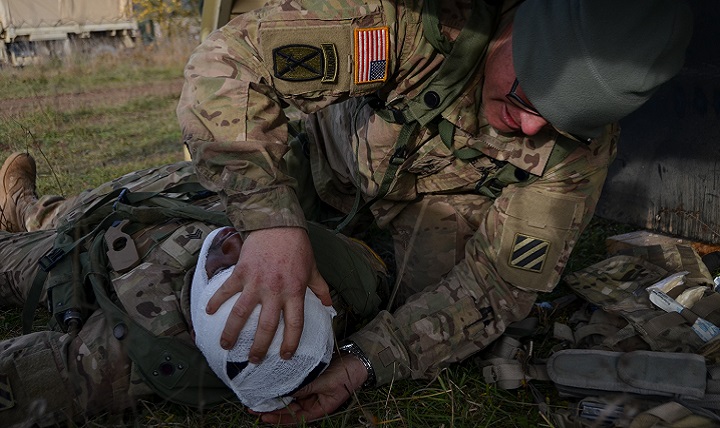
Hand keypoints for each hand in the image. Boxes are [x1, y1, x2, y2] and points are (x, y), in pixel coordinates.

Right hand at [205, 226, 331, 362]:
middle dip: (259, 347)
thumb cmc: (297, 246)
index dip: (290, 343)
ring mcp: (255, 282)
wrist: (278, 223)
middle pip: (265, 326)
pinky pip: (226, 291)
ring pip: (240, 314)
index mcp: (294, 292)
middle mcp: (274, 291)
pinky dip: (215, 301)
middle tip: (253, 359)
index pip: (294, 324)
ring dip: (232, 332)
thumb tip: (329, 306)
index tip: (285, 355)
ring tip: (226, 346)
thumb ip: (320, 289)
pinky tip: (208, 312)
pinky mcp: (241, 272)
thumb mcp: (313, 268)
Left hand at [256, 352, 368, 424]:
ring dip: (276, 397)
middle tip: (253, 407)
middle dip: (272, 409)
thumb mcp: (325, 383)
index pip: (295, 418)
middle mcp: (312, 402)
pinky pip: (294, 386)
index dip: (278, 419)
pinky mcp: (309, 381)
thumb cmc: (346, 374)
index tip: (263, 417)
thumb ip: (306, 388)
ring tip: (258, 396)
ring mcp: (310, 392)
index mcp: (319, 409)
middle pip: (289, 410)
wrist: (358, 359)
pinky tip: (272, 383)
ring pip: (289, 398)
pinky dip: (283, 385)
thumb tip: (285, 391)